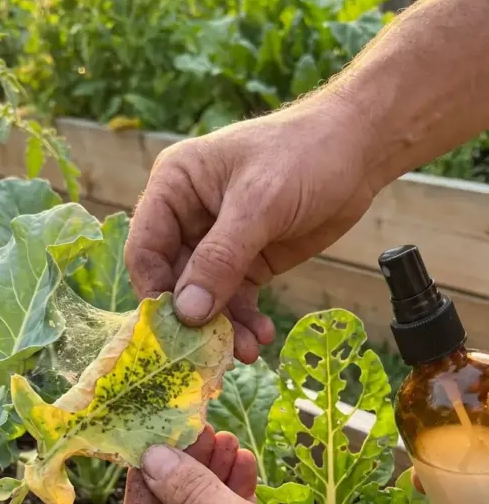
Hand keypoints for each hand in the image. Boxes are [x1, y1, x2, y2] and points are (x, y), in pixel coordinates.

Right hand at [125, 92, 376, 362]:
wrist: (358, 151)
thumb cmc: (303, 155)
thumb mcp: (260, 204)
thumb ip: (220, 258)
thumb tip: (187, 312)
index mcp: (174, 187)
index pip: (146, 250)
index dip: (155, 292)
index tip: (174, 331)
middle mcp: (188, 217)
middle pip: (175, 281)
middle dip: (196, 318)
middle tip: (212, 352)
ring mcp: (217, 243)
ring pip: (207, 297)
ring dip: (224, 327)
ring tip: (248, 351)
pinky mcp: (247, 261)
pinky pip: (236, 299)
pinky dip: (246, 320)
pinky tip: (263, 336)